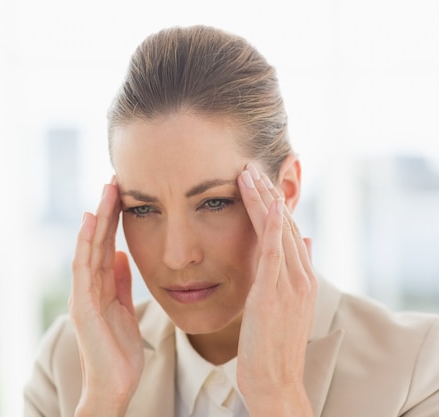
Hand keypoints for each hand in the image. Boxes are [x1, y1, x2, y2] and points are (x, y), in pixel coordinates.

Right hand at [68, 178, 143, 416]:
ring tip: (105, 192)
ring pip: (87, 249)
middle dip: (106, 211)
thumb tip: (120, 254)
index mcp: (100, 288)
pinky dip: (85, 245)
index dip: (114, 219)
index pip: (105, 245)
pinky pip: (83, 269)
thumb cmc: (120, 352)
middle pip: (95, 242)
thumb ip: (121, 283)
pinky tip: (91, 223)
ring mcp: (83, 296)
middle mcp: (88, 288)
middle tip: (114, 181)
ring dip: (96, 220)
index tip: (123, 193)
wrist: (115, 387)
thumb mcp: (125, 310)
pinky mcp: (82, 307)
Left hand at [236, 164, 316, 416]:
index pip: (286, 233)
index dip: (273, 206)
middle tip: (251, 166)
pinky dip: (269, 223)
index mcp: (300, 279)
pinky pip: (273, 249)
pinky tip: (263, 202)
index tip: (258, 183)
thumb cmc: (272, 346)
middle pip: (283, 225)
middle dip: (267, 194)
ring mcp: (289, 284)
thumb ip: (290, 274)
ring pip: (277, 230)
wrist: (274, 380)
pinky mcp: (274, 292)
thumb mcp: (284, 306)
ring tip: (248, 172)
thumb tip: (302, 240)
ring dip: (263, 199)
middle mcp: (299, 276)